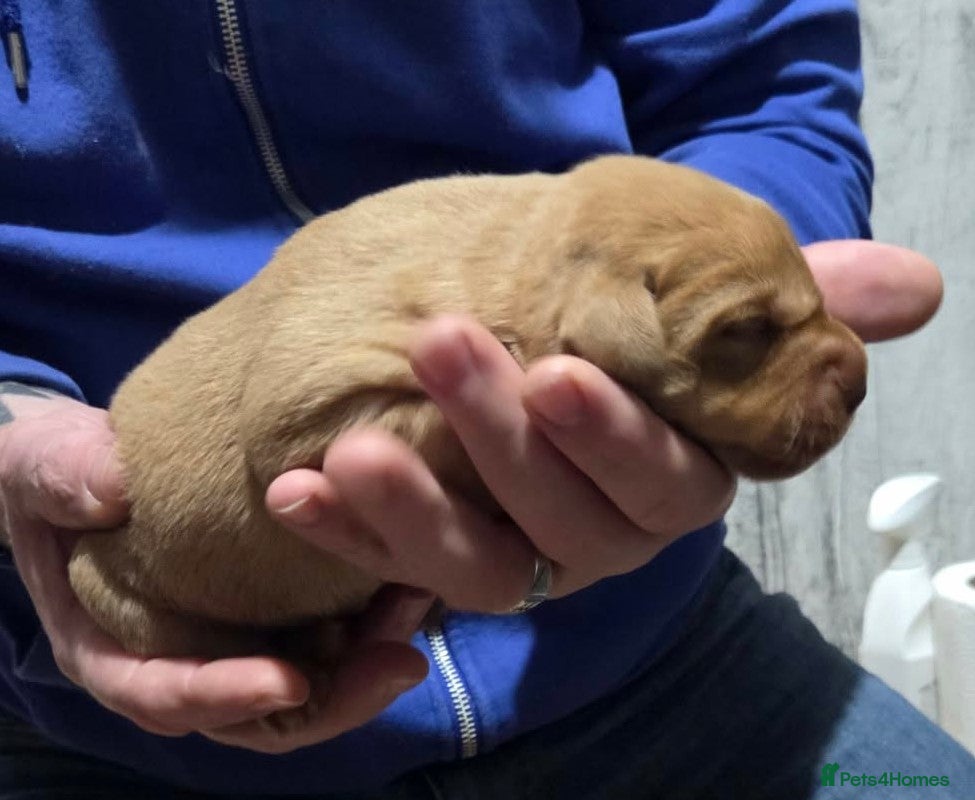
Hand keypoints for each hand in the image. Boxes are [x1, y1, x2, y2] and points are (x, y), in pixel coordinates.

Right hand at [0, 393, 430, 750]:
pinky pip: (332, 629)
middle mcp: (186, 658)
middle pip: (261, 712)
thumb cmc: (60, 475)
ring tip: (419, 608)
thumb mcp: (46, 467)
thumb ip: (63, 477)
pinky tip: (414, 576)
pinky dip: (375, 616)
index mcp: (116, 650)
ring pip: (312, 678)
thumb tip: (110, 489)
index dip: (222, 696)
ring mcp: (239, 636)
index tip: (283, 683)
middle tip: (397, 663)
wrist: (98, 465)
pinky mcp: (278, 604)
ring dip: (369, 657)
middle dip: (333, 697)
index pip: (166, 696)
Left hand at [270, 240, 941, 612]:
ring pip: (480, 565)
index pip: (663, 482)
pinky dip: (349, 530)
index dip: (615, 439)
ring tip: (352, 448)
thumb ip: (797, 307)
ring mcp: (520, 557)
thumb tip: (913, 284)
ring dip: (413, 512)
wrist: (545, 345)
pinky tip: (299, 487)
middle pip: (565, 520)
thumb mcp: (710, 316)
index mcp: (670, 479)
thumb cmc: (633, 332)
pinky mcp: (442, 560)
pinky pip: (401, 567)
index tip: (559, 371)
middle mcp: (600, 535)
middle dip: (502, 445)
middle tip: (447, 345)